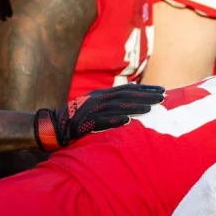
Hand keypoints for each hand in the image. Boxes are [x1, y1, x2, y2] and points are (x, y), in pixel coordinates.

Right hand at [37, 84, 164, 150]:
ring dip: (134, 107)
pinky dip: (114, 121)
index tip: (162, 90)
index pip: (127, 89)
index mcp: (101, 95)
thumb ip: (112, 103)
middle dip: (145, 96)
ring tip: (151, 108)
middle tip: (163, 97)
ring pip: (116, 107)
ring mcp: (91, 110)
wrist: (51, 126)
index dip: (145, 90)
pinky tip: (126, 121)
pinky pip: (101, 122)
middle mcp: (98, 99)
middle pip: (125, 95)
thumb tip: (132, 97)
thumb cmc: (76, 119)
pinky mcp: (84, 123)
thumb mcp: (95, 106)